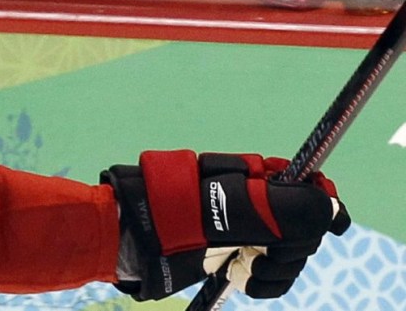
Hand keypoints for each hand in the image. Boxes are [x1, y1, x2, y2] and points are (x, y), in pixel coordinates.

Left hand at [102, 150, 349, 300]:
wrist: (132, 240)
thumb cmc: (172, 214)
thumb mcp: (231, 206)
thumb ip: (284, 206)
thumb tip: (330, 206)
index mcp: (252, 180)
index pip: (305, 190)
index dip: (320, 207)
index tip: (329, 227)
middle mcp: (252, 203)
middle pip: (302, 228)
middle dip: (290, 247)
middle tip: (262, 253)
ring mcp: (243, 232)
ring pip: (289, 255)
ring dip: (276, 269)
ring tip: (244, 269)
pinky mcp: (233, 258)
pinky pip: (269, 274)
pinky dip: (264, 282)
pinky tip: (244, 280)